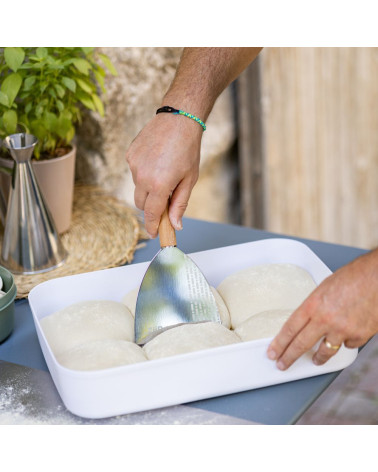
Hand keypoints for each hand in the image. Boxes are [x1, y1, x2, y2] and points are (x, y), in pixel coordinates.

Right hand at [126, 113, 202, 237]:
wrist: (178, 119)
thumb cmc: (188, 149)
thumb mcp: (189, 179)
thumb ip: (180, 204)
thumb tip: (175, 225)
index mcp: (159, 185)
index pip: (151, 214)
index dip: (153, 226)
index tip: (154, 234)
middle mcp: (142, 176)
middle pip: (141, 204)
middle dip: (152, 207)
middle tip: (165, 200)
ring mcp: (134, 165)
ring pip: (138, 187)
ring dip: (148, 187)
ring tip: (165, 171)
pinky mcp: (130, 155)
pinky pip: (135, 172)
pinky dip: (144, 173)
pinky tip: (157, 160)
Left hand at [267, 248, 377, 369]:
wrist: (377, 277)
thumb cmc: (353, 276)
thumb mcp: (324, 288)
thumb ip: (315, 305)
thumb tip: (309, 318)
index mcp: (313, 304)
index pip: (290, 328)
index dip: (279, 343)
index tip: (273, 352)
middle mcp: (325, 319)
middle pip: (301, 344)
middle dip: (289, 357)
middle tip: (282, 364)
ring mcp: (343, 329)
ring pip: (325, 351)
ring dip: (318, 358)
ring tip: (314, 360)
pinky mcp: (360, 335)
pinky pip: (348, 345)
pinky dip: (346, 342)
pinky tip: (345, 338)